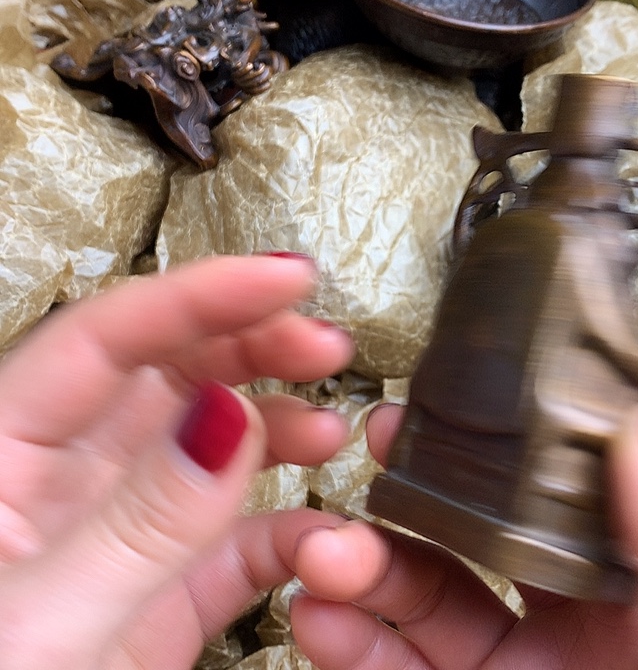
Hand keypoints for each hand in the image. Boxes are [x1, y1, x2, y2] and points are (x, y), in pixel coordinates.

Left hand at [0, 254, 354, 669]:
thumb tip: (223, 421)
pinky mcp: (165, 582)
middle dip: (255, 344)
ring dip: (282, 426)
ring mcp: (125, 526)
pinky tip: (324, 538)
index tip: (285, 277)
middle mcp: (67, 477)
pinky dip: (289, 529)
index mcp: (4, 456)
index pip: (109, 337)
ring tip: (332, 435)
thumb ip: (137, 524)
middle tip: (325, 346)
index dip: (204, 295)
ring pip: (214, 440)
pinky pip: (237, 533)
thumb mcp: (42, 631)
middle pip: (171, 369)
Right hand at [292, 402, 637, 668]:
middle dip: (403, 511)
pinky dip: (349, 645)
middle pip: (464, 545)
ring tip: (320, 556)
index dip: (480, 451)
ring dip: (360, 575)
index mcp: (631, 589)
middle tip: (361, 470)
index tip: (426, 415)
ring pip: (418, 608)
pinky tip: (318, 619)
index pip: (541, 497)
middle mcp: (568, 628)